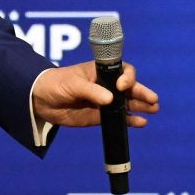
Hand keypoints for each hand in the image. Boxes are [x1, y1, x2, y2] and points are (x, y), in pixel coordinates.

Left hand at [31, 61, 159, 127]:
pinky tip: (141, 122)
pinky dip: (130, 121)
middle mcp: (107, 86)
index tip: (124, 85)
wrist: (41, 100)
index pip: (122, 71)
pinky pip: (119, 118)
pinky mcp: (100, 116)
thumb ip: (91, 91)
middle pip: (130, 88)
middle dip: (142, 92)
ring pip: (128, 103)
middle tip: (153, 99)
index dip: (128, 77)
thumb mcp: (73, 84)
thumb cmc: (56, 84)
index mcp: (101, 72)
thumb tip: (110, 100)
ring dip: (141, 106)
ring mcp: (105, 101)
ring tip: (154, 109)